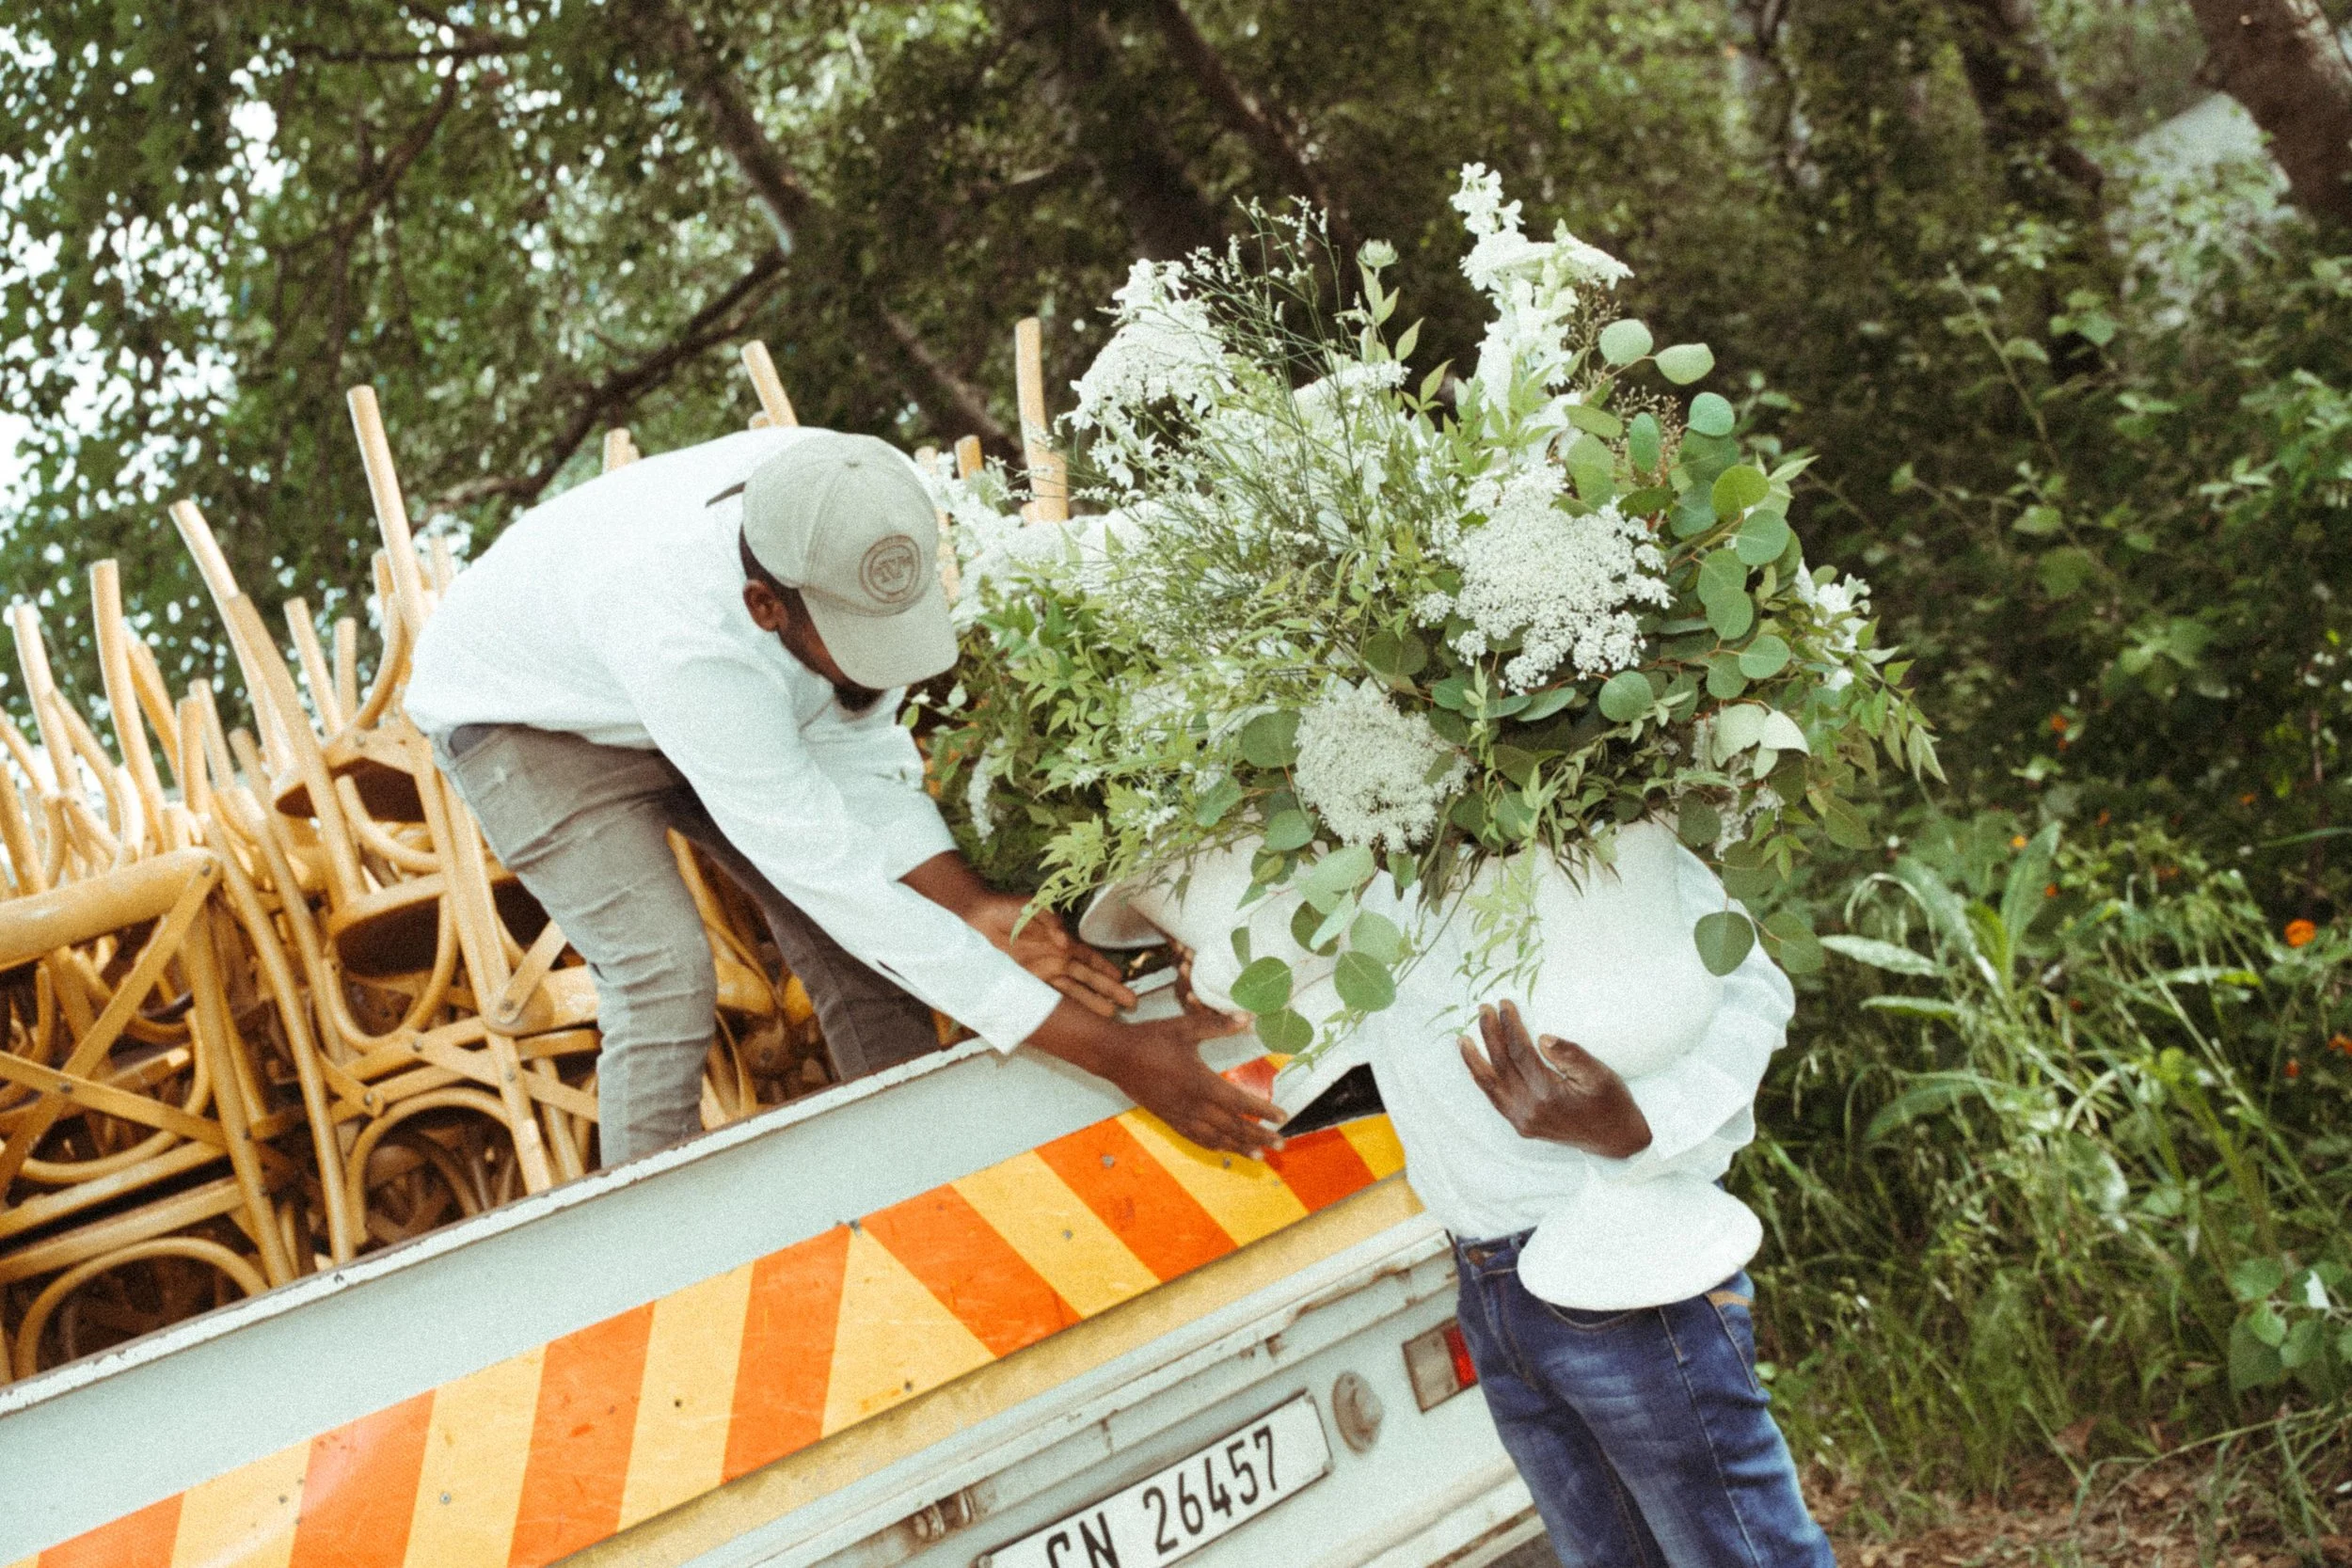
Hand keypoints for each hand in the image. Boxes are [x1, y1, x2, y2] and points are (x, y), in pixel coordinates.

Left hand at [968, 892, 1138, 1017]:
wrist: (972, 921)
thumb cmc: (1002, 910)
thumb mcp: (1031, 907)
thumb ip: (1049, 920)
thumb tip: (1065, 941)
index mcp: (1059, 943)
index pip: (1089, 958)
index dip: (1105, 969)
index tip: (1122, 980)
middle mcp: (1054, 962)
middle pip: (1087, 980)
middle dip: (1109, 991)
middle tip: (1131, 1003)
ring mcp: (1040, 975)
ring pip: (1073, 993)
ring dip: (1091, 1004)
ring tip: (1110, 1016)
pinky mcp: (1024, 984)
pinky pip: (1047, 999)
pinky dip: (1061, 1009)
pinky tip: (1074, 1019)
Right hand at [1109, 995, 1284, 1154]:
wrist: (1114, 1056)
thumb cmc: (1150, 1038)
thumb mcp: (1185, 1027)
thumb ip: (1218, 1025)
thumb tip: (1248, 1018)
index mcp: (1200, 1082)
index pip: (1240, 1102)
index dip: (1263, 1111)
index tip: (1283, 1117)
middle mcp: (1192, 1104)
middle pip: (1232, 1126)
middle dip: (1259, 1136)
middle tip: (1281, 1144)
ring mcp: (1179, 1115)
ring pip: (1215, 1138)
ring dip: (1239, 1147)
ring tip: (1260, 1156)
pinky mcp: (1168, 1118)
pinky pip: (1195, 1138)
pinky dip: (1213, 1145)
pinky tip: (1224, 1150)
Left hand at [1458, 1000, 1651, 1158]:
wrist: (1615, 1139)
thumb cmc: (1611, 1102)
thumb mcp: (1599, 1075)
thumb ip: (1571, 1055)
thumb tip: (1544, 1038)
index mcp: (1549, 1093)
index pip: (1520, 1052)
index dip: (1510, 1026)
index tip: (1504, 1005)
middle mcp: (1530, 1109)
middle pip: (1501, 1065)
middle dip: (1490, 1034)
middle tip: (1483, 1010)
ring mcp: (1523, 1120)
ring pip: (1490, 1085)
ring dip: (1475, 1059)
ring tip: (1463, 1039)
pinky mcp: (1521, 1126)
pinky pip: (1495, 1099)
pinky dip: (1483, 1080)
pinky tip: (1476, 1065)